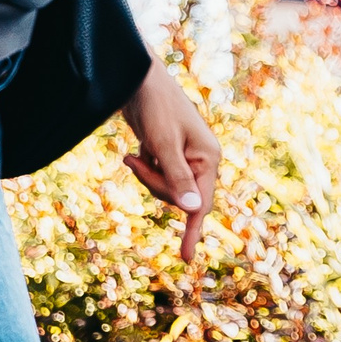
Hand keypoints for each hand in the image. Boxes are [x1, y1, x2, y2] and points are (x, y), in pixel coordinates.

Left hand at [121, 61, 218, 260]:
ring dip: (145, 175)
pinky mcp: (169, 155)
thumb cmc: (156, 109)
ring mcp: (185, 158)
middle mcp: (201, 160)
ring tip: (131, 156)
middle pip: (177, 196)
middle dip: (153, 184)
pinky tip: (134, 153)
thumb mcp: (163, 145)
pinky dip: (143, 168)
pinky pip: (156, 177)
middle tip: (134, 162)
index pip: (202, 203)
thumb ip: (177, 177)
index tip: (186, 258)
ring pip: (164, 187)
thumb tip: (193, 210)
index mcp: (209, 158)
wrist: (138, 83)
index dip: (193, 231)